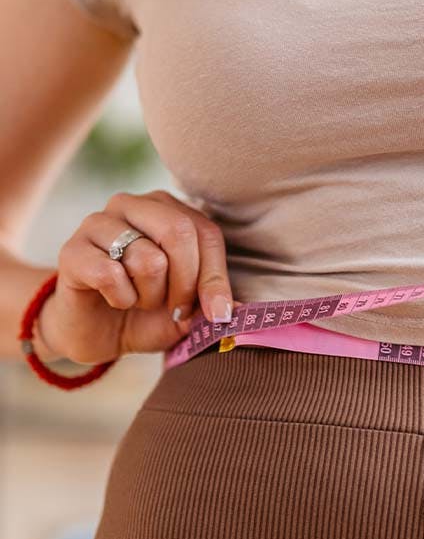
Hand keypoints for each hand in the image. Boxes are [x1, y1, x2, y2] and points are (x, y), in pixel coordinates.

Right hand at [36, 190, 241, 363]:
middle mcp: (134, 205)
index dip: (215, 278)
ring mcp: (99, 222)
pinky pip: (110, 275)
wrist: (98, 333)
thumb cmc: (150, 311)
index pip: (207, 233)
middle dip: (185, 284)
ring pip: (148, 259)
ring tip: (139, 300)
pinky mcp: (72, 249)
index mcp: (169, 209)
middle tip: (174, 307)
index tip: (216, 313)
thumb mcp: (191, 308)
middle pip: (178, 233)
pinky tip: (114, 299)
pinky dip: (121, 299)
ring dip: (150, 295)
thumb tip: (235, 309)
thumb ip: (212, 299)